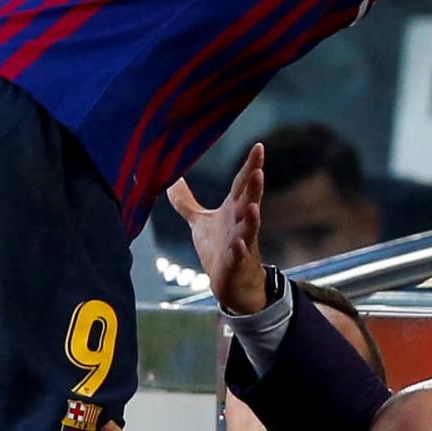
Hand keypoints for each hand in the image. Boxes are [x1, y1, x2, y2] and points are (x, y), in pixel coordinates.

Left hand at [168, 145, 266, 313]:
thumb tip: (172, 180)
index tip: (259, 147)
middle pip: (249, 201)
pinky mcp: (235, 264)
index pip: (243, 184)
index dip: (251, 166)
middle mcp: (240, 223)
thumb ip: (186, 202)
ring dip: (251, 218)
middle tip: (258, 171)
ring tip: (252, 205)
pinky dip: (238, 251)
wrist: (233, 283)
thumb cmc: (219, 248)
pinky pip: (238, 256)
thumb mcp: (200, 222)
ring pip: (249, 228)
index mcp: (233, 210)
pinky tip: (237, 244)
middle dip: (254, 187)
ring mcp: (241, 244)